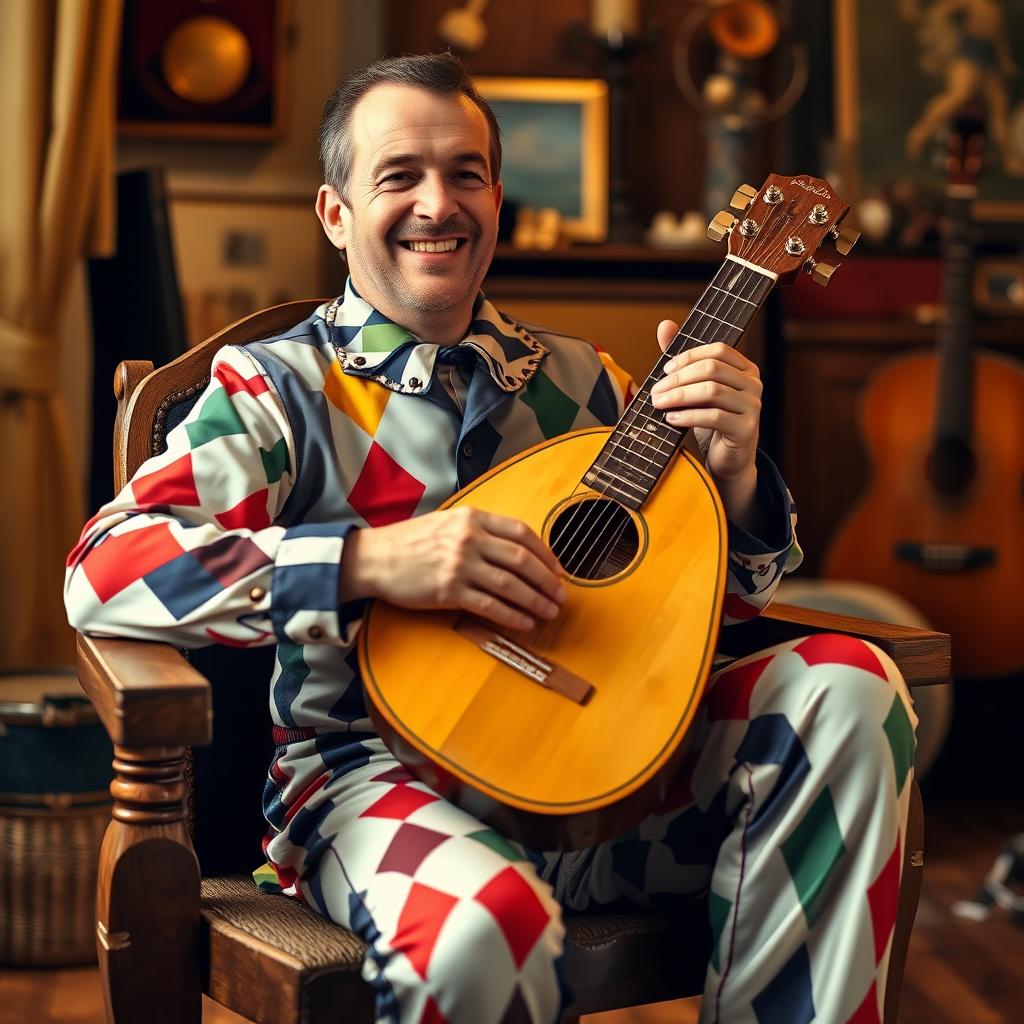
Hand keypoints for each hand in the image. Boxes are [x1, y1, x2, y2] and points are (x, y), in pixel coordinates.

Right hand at [340, 507, 565, 630]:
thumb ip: (479, 530)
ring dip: (536, 601)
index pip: (521, 533)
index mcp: (472, 518)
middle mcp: (468, 539)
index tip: (558, 569)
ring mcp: (459, 565)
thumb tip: (515, 549)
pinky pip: (489, 606)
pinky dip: (512, 616)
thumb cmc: (410, 541)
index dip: (545, 553)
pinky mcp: (448, 591)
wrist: (375, 558)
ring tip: (550, 612)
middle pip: (522, 560)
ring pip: (510, 585)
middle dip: (548, 580)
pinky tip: (524, 623)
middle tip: (562, 595)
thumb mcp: (447, 522)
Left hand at [648, 321, 761, 526]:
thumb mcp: (696, 389)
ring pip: (712, 391)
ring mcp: (753, 406)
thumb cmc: (711, 421)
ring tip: (659, 403)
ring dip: (679, 396)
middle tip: (655, 391)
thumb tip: (664, 325)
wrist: (727, 459)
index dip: (688, 357)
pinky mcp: (746, 429)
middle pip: (712, 369)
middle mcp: (754, 384)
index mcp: (745, 369)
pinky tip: (671, 419)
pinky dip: (687, 416)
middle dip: (678, 379)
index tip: (664, 370)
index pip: (718, 350)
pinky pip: (713, 416)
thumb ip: (683, 360)